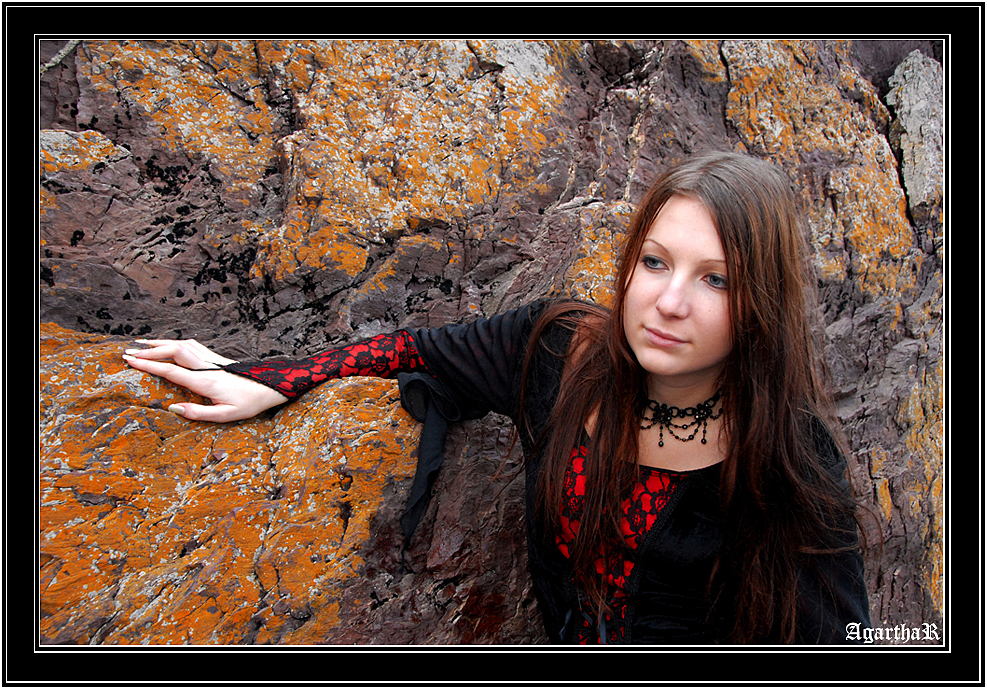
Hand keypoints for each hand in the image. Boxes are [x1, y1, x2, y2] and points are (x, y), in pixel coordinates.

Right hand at [122, 339, 288, 421]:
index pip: (171, 370)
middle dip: (149, 351)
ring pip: (182, 344)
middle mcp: (207, 366)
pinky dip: (175, 343)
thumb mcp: (225, 416)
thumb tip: (173, 408)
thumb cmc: (249, 404)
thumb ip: (198, 413)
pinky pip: (192, 345)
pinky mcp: (216, 357)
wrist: (271, 386)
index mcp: (205, 381)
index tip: (130, 361)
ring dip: (160, 343)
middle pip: (174, 351)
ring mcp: (212, 359)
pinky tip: (167, 344)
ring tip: (141, 345)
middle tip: (127, 353)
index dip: (149, 365)